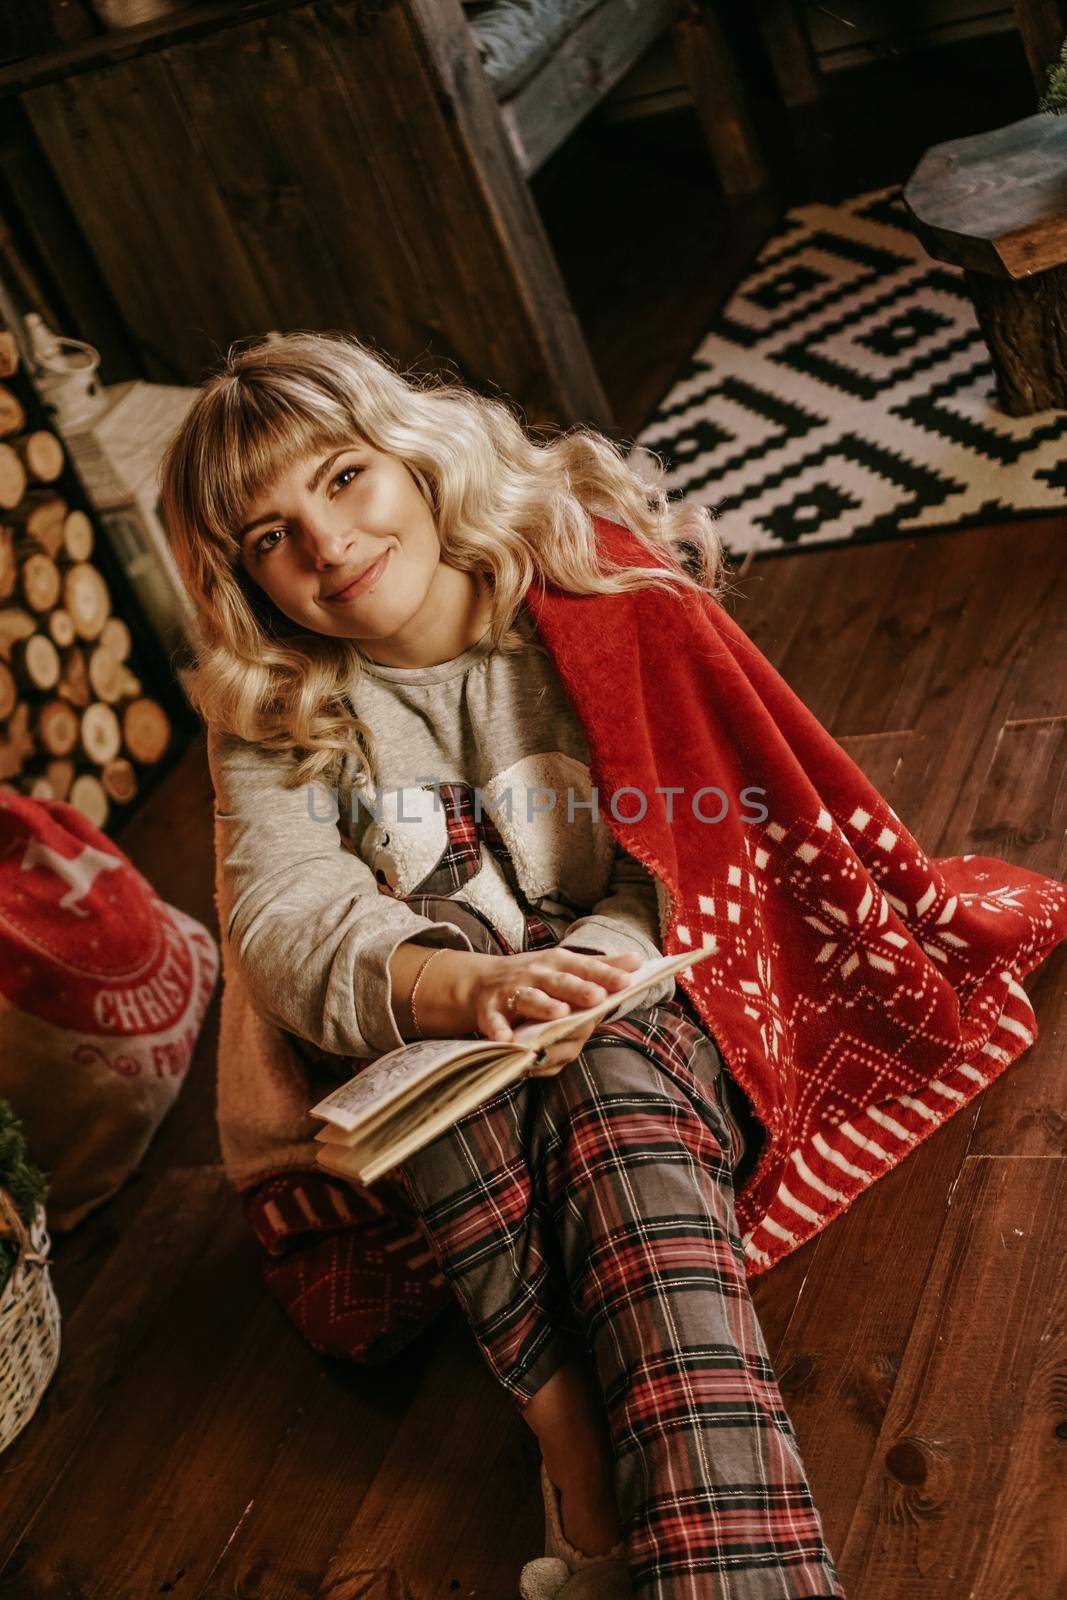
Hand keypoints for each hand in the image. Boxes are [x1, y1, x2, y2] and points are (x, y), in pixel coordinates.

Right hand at [471, 948, 645, 1067]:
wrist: (481, 982)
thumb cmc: (536, 976)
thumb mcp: (566, 966)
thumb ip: (600, 967)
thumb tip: (639, 962)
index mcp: (557, 964)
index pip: (584, 968)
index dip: (604, 975)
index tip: (627, 981)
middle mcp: (535, 974)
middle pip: (559, 983)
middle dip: (577, 989)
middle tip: (597, 997)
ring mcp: (511, 992)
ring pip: (529, 999)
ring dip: (543, 1005)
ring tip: (560, 1013)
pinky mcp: (489, 1010)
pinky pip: (494, 1022)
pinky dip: (498, 1030)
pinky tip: (507, 1040)